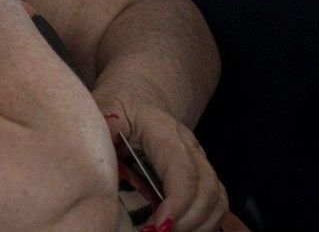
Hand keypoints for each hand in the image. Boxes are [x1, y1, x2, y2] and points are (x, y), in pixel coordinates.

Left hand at [99, 100, 231, 231]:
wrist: (137, 99)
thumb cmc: (118, 108)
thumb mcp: (102, 109)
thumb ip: (103, 128)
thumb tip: (102, 149)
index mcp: (164, 130)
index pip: (181, 168)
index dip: (177, 201)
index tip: (158, 226)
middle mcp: (189, 146)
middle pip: (205, 188)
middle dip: (187, 220)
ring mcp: (199, 160)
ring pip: (216, 198)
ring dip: (198, 224)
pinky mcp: (201, 174)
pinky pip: (216, 202)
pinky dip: (205, 223)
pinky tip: (181, 230)